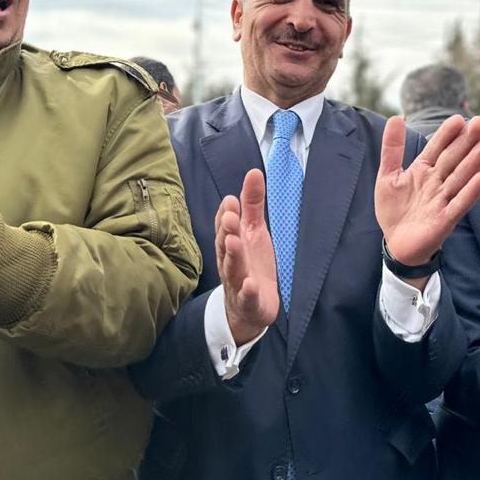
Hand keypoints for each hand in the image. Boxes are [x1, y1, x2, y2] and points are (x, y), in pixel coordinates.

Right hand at [215, 169, 279, 344]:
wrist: (250, 307)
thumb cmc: (251, 264)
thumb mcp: (254, 231)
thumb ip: (253, 204)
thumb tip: (254, 172)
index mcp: (231, 243)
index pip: (225, 226)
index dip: (227, 214)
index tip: (232, 201)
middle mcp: (230, 261)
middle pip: (226, 245)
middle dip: (227, 230)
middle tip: (231, 216)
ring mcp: (238, 282)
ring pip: (233, 268)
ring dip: (233, 255)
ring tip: (234, 241)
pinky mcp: (249, 302)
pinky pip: (246, 297)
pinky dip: (246, 291)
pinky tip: (249, 284)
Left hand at [375, 115, 479, 272]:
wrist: (396, 244)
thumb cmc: (395, 209)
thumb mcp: (388, 176)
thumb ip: (392, 149)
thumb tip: (396, 117)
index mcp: (423, 170)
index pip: (437, 148)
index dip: (447, 134)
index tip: (459, 118)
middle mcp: (436, 183)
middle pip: (453, 159)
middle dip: (466, 142)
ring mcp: (442, 200)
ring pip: (460, 178)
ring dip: (474, 162)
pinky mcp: (445, 220)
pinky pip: (459, 204)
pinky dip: (470, 192)